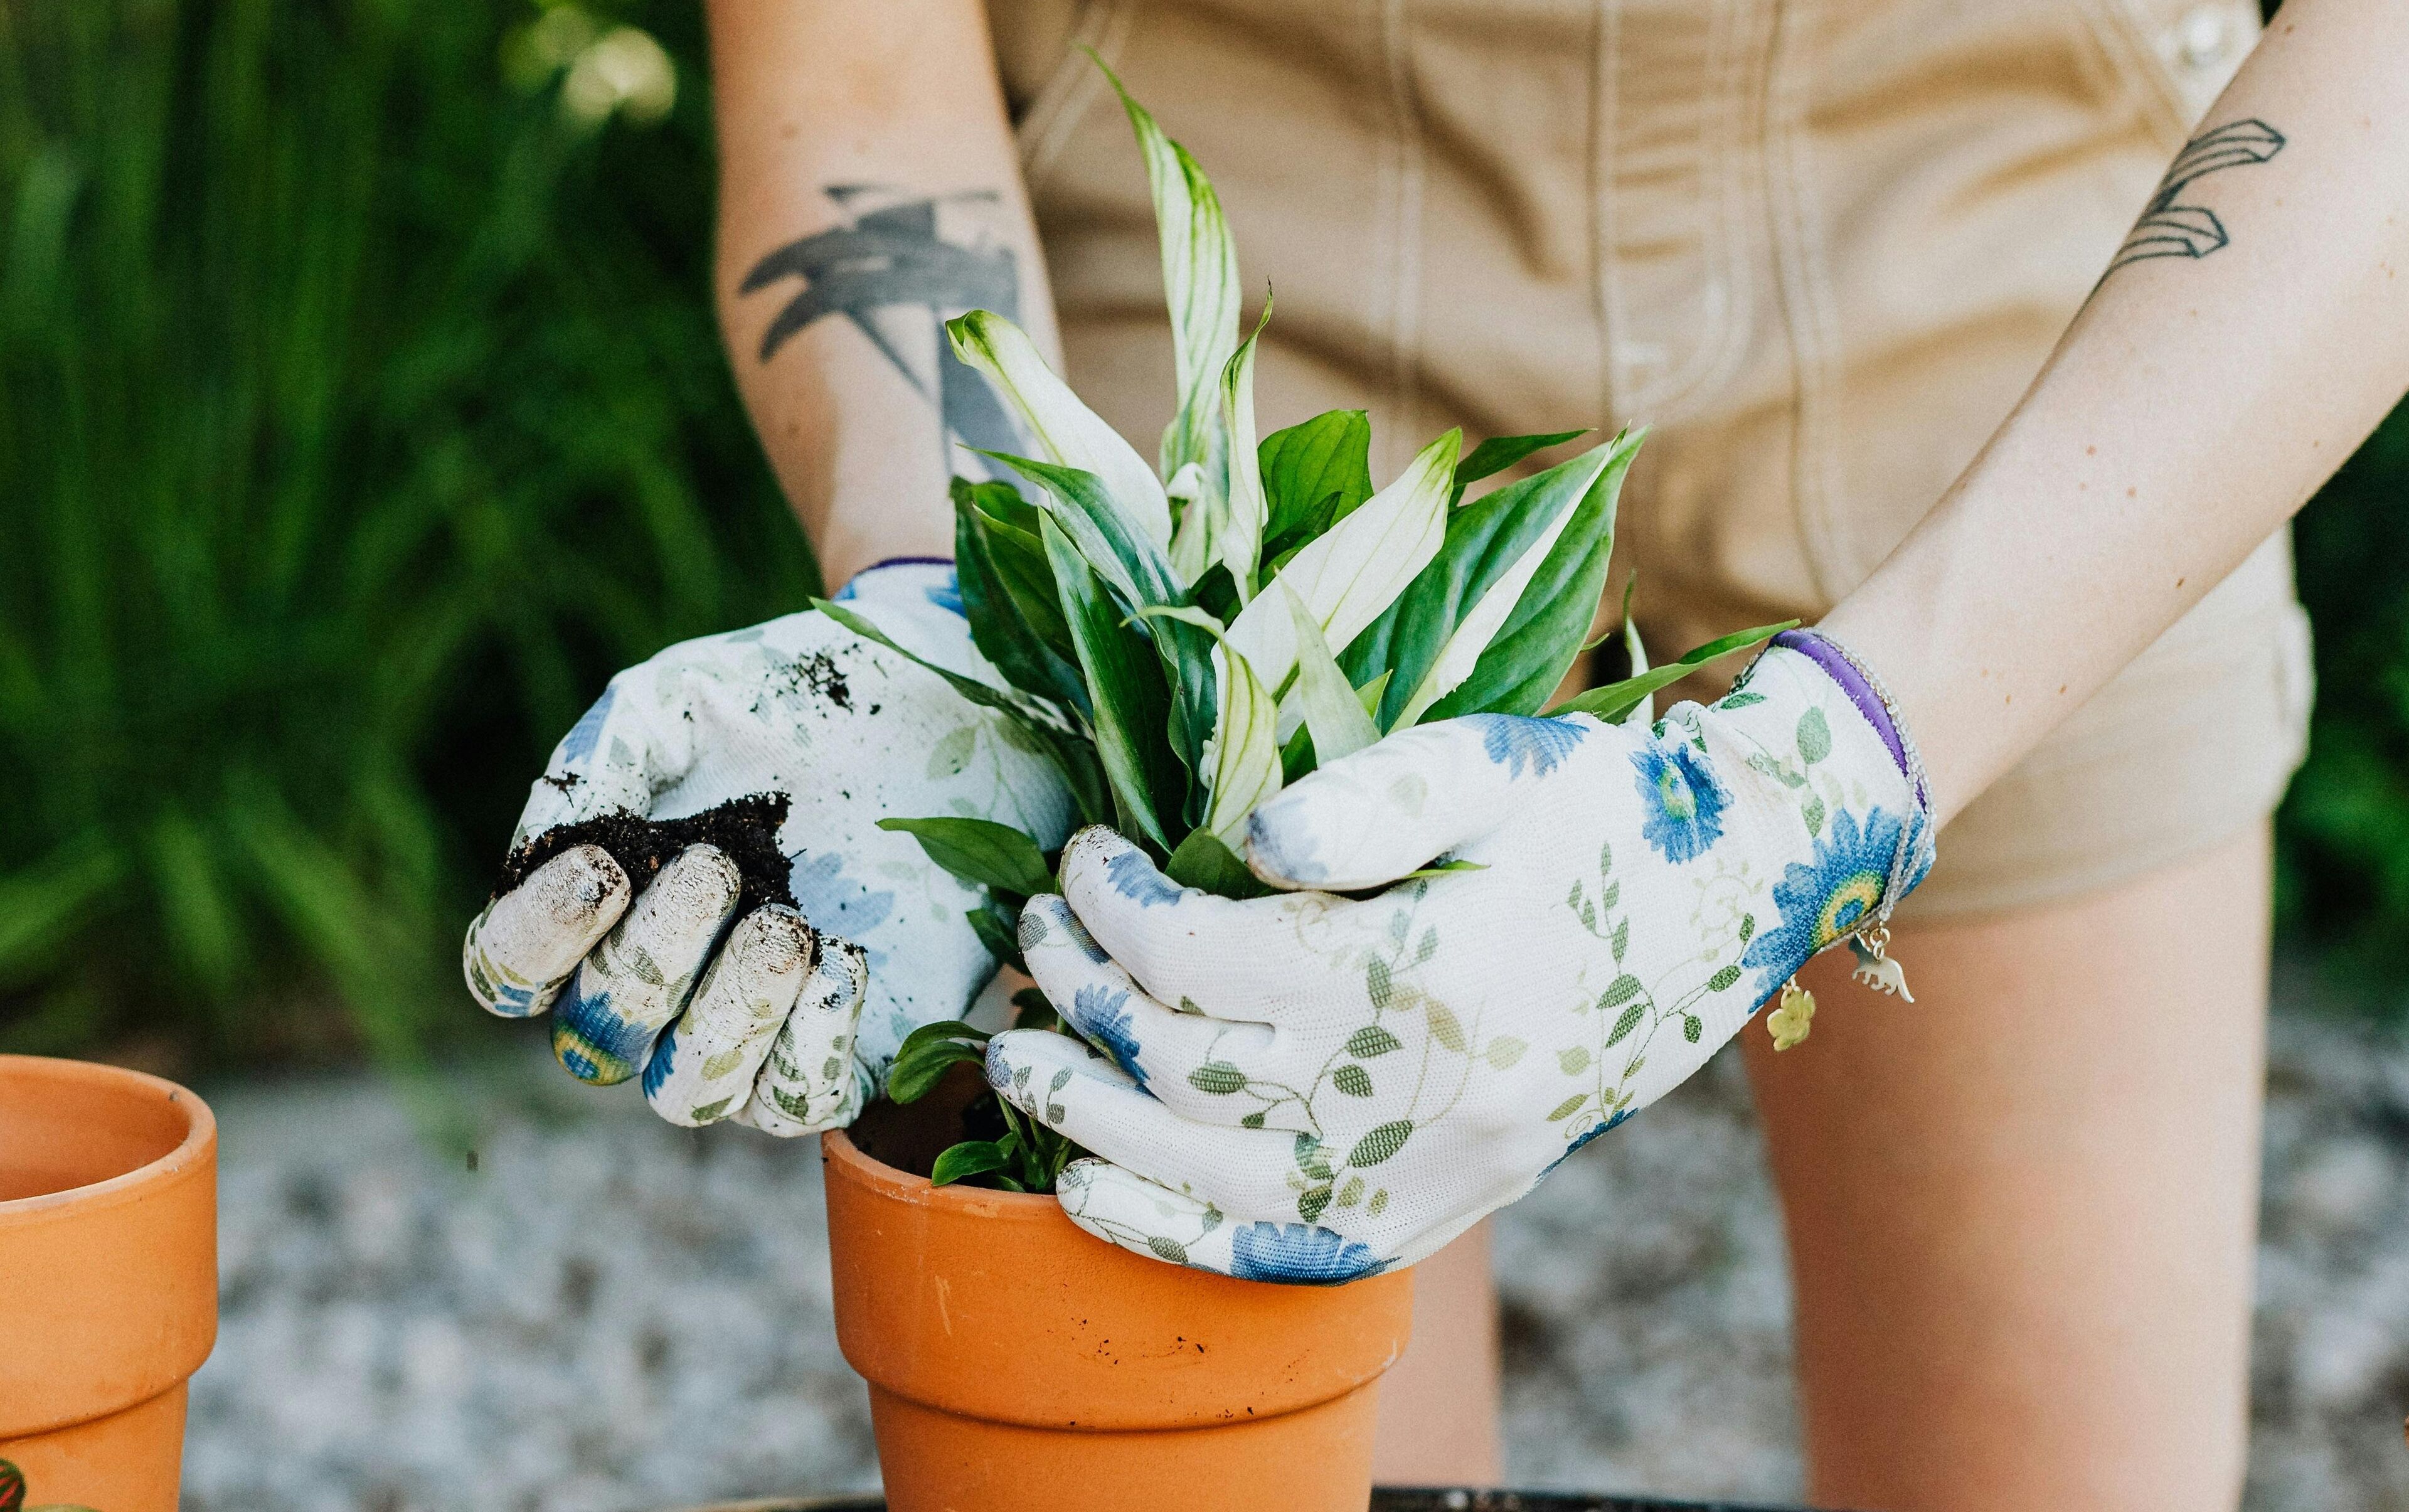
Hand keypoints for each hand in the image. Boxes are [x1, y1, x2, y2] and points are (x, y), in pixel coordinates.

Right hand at [463, 562, 1072, 1133]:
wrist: (933, 705)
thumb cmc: (791, 700)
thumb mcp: (682, 700)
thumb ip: (600, 759)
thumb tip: (545, 844)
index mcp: (598, 907)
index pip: (510, 972)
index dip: (536, 939)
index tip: (603, 866)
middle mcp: (658, 989)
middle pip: (599, 1039)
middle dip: (651, 959)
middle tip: (716, 866)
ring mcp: (751, 1028)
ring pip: (690, 1094)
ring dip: (729, 1015)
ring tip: (786, 926)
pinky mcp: (848, 1045)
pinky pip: (801, 1104)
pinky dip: (813, 1043)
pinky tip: (846, 958)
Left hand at [986, 641, 1930, 1279]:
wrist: (1730, 903)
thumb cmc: (1597, 814)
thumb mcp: (1494, 762)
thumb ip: (1367, 797)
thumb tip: (1243, 844)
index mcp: (1433, 969)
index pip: (1209, 958)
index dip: (1117, 906)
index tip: (1084, 855)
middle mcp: (1432, 1094)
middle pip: (1190, 1065)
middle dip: (1081, 995)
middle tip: (1031, 932)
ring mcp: (1441, 1172)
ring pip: (1214, 1174)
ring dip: (1090, 1117)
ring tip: (1014, 1056)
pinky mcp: (1446, 1210)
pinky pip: (1288, 1251)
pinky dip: (1174, 1234)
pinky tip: (1087, 1193)